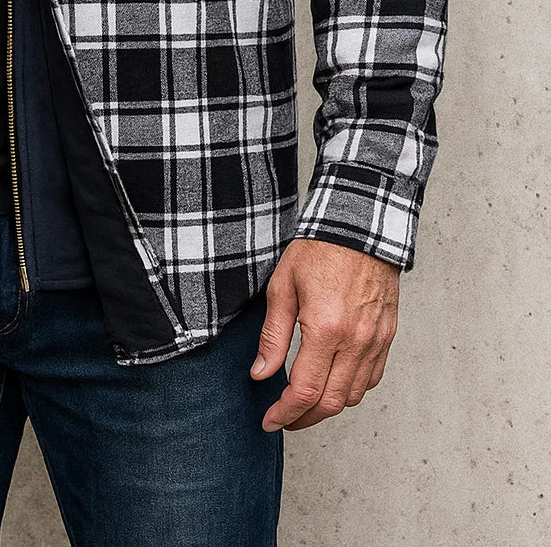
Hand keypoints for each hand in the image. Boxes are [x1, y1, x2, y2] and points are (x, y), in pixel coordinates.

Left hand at [249, 238, 399, 431]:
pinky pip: (372, 378)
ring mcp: (375, 340)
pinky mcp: (387, 335)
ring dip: (327, 406)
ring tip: (305, 402)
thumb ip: (273, 335)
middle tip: (283, 418)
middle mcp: (355, 341)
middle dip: (304, 419)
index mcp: (326, 329)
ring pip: (353, 395)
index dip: (285, 413)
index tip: (270, 421)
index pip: (305, 391)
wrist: (359, 227)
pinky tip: (333, 382)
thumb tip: (261, 374)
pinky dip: (351, 389)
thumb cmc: (319, 250)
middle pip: (331, 403)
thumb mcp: (282, 287)